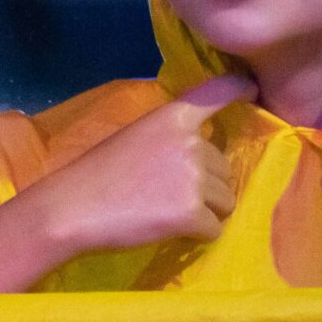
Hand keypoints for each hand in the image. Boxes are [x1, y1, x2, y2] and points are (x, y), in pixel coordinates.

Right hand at [24, 73, 255, 257]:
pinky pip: (214, 229)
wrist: (70, 209)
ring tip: (166, 214)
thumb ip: (170, 140)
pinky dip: (196, 236)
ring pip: (225, 201)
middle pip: (224, 168)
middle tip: (166, 196)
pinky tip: (167, 230)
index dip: (235, 88)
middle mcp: (190, 143)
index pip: (213, 95)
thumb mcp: (135, 139)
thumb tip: (204, 157)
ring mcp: (194, 178)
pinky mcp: (192, 212)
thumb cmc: (95, 176)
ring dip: (205, 212)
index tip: (251, 86)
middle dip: (206, 186)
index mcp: (172, 118)